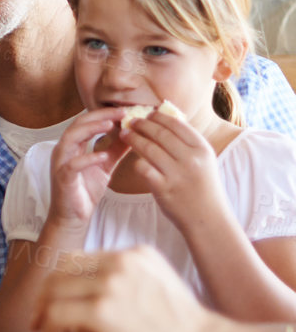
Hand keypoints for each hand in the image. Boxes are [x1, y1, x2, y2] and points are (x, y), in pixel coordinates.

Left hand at [31, 245, 222, 331]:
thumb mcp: (146, 300)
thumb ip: (109, 297)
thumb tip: (64, 315)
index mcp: (134, 255)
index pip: (77, 261)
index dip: (59, 288)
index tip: (56, 316)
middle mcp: (121, 261)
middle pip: (58, 273)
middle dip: (46, 307)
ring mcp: (111, 282)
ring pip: (51, 296)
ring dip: (51, 328)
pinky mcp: (102, 309)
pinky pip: (54, 319)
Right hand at [47, 108, 130, 227]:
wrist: (73, 217)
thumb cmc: (85, 190)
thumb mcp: (105, 165)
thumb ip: (115, 149)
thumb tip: (132, 133)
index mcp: (73, 145)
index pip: (86, 121)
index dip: (104, 113)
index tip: (125, 110)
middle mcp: (64, 150)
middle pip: (78, 124)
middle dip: (100, 116)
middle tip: (122, 112)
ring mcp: (61, 163)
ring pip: (72, 138)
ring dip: (91, 129)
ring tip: (111, 125)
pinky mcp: (62, 178)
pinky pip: (73, 164)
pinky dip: (88, 158)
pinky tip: (103, 156)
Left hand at [125, 109, 225, 230]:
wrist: (207, 218)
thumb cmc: (203, 187)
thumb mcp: (204, 161)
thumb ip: (189, 144)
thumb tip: (168, 122)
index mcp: (202, 149)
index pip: (177, 124)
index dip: (160, 117)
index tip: (149, 113)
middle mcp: (190, 159)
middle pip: (161, 134)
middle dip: (143, 124)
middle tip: (132, 121)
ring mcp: (176, 174)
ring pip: (149, 148)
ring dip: (134, 138)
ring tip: (125, 133)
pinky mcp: (163, 189)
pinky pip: (143, 168)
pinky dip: (137, 161)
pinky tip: (132, 158)